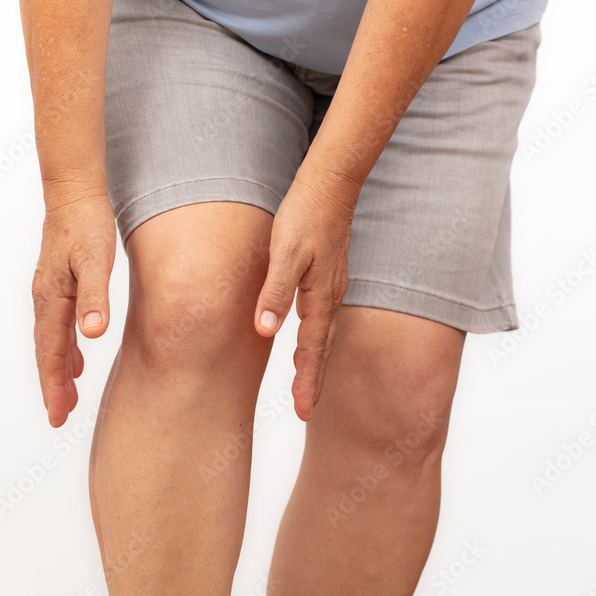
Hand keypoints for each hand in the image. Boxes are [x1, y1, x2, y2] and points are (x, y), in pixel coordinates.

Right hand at [32, 193, 116, 426]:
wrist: (74, 193)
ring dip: (58, 370)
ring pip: (51, 342)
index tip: (58, 416)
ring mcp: (49, 292)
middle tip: (58, 418)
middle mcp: (45, 299)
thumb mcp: (97, 261)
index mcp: (53, 299)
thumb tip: (93, 335)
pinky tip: (78, 358)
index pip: (53, 353)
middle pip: (47, 353)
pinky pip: (58, 327)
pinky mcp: (59, 285)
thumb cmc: (87, 225)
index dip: (55, 386)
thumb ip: (95, 298)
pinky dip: (66, 349)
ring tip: (67, 398)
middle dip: (52, 387)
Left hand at [254, 166, 359, 420]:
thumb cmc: (305, 214)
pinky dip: (315, 337)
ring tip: (306, 382)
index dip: (307, 382)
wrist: (330, 183)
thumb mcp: (285, 253)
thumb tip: (265, 331)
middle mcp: (329, 296)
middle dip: (314, 380)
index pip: (312, 350)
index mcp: (320, 297)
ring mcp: (330, 285)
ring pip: (323, 333)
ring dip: (315, 360)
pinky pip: (322, 316)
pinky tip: (308, 336)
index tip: (303, 412)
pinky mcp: (326, 274)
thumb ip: (275, 292)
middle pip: (322, 348)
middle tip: (306, 410)